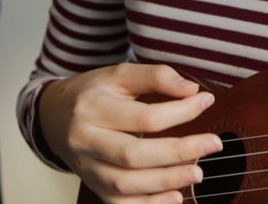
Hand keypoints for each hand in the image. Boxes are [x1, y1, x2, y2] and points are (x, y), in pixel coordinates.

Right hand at [38, 63, 222, 203]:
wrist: (53, 117)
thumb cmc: (94, 93)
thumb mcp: (119, 74)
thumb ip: (156, 77)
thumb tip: (192, 90)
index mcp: (93, 108)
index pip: (144, 116)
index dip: (181, 111)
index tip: (207, 101)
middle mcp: (85, 141)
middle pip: (133, 154)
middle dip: (178, 152)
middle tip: (214, 144)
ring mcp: (86, 168)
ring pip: (125, 184)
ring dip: (165, 182)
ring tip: (197, 173)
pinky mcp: (92, 185)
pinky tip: (176, 198)